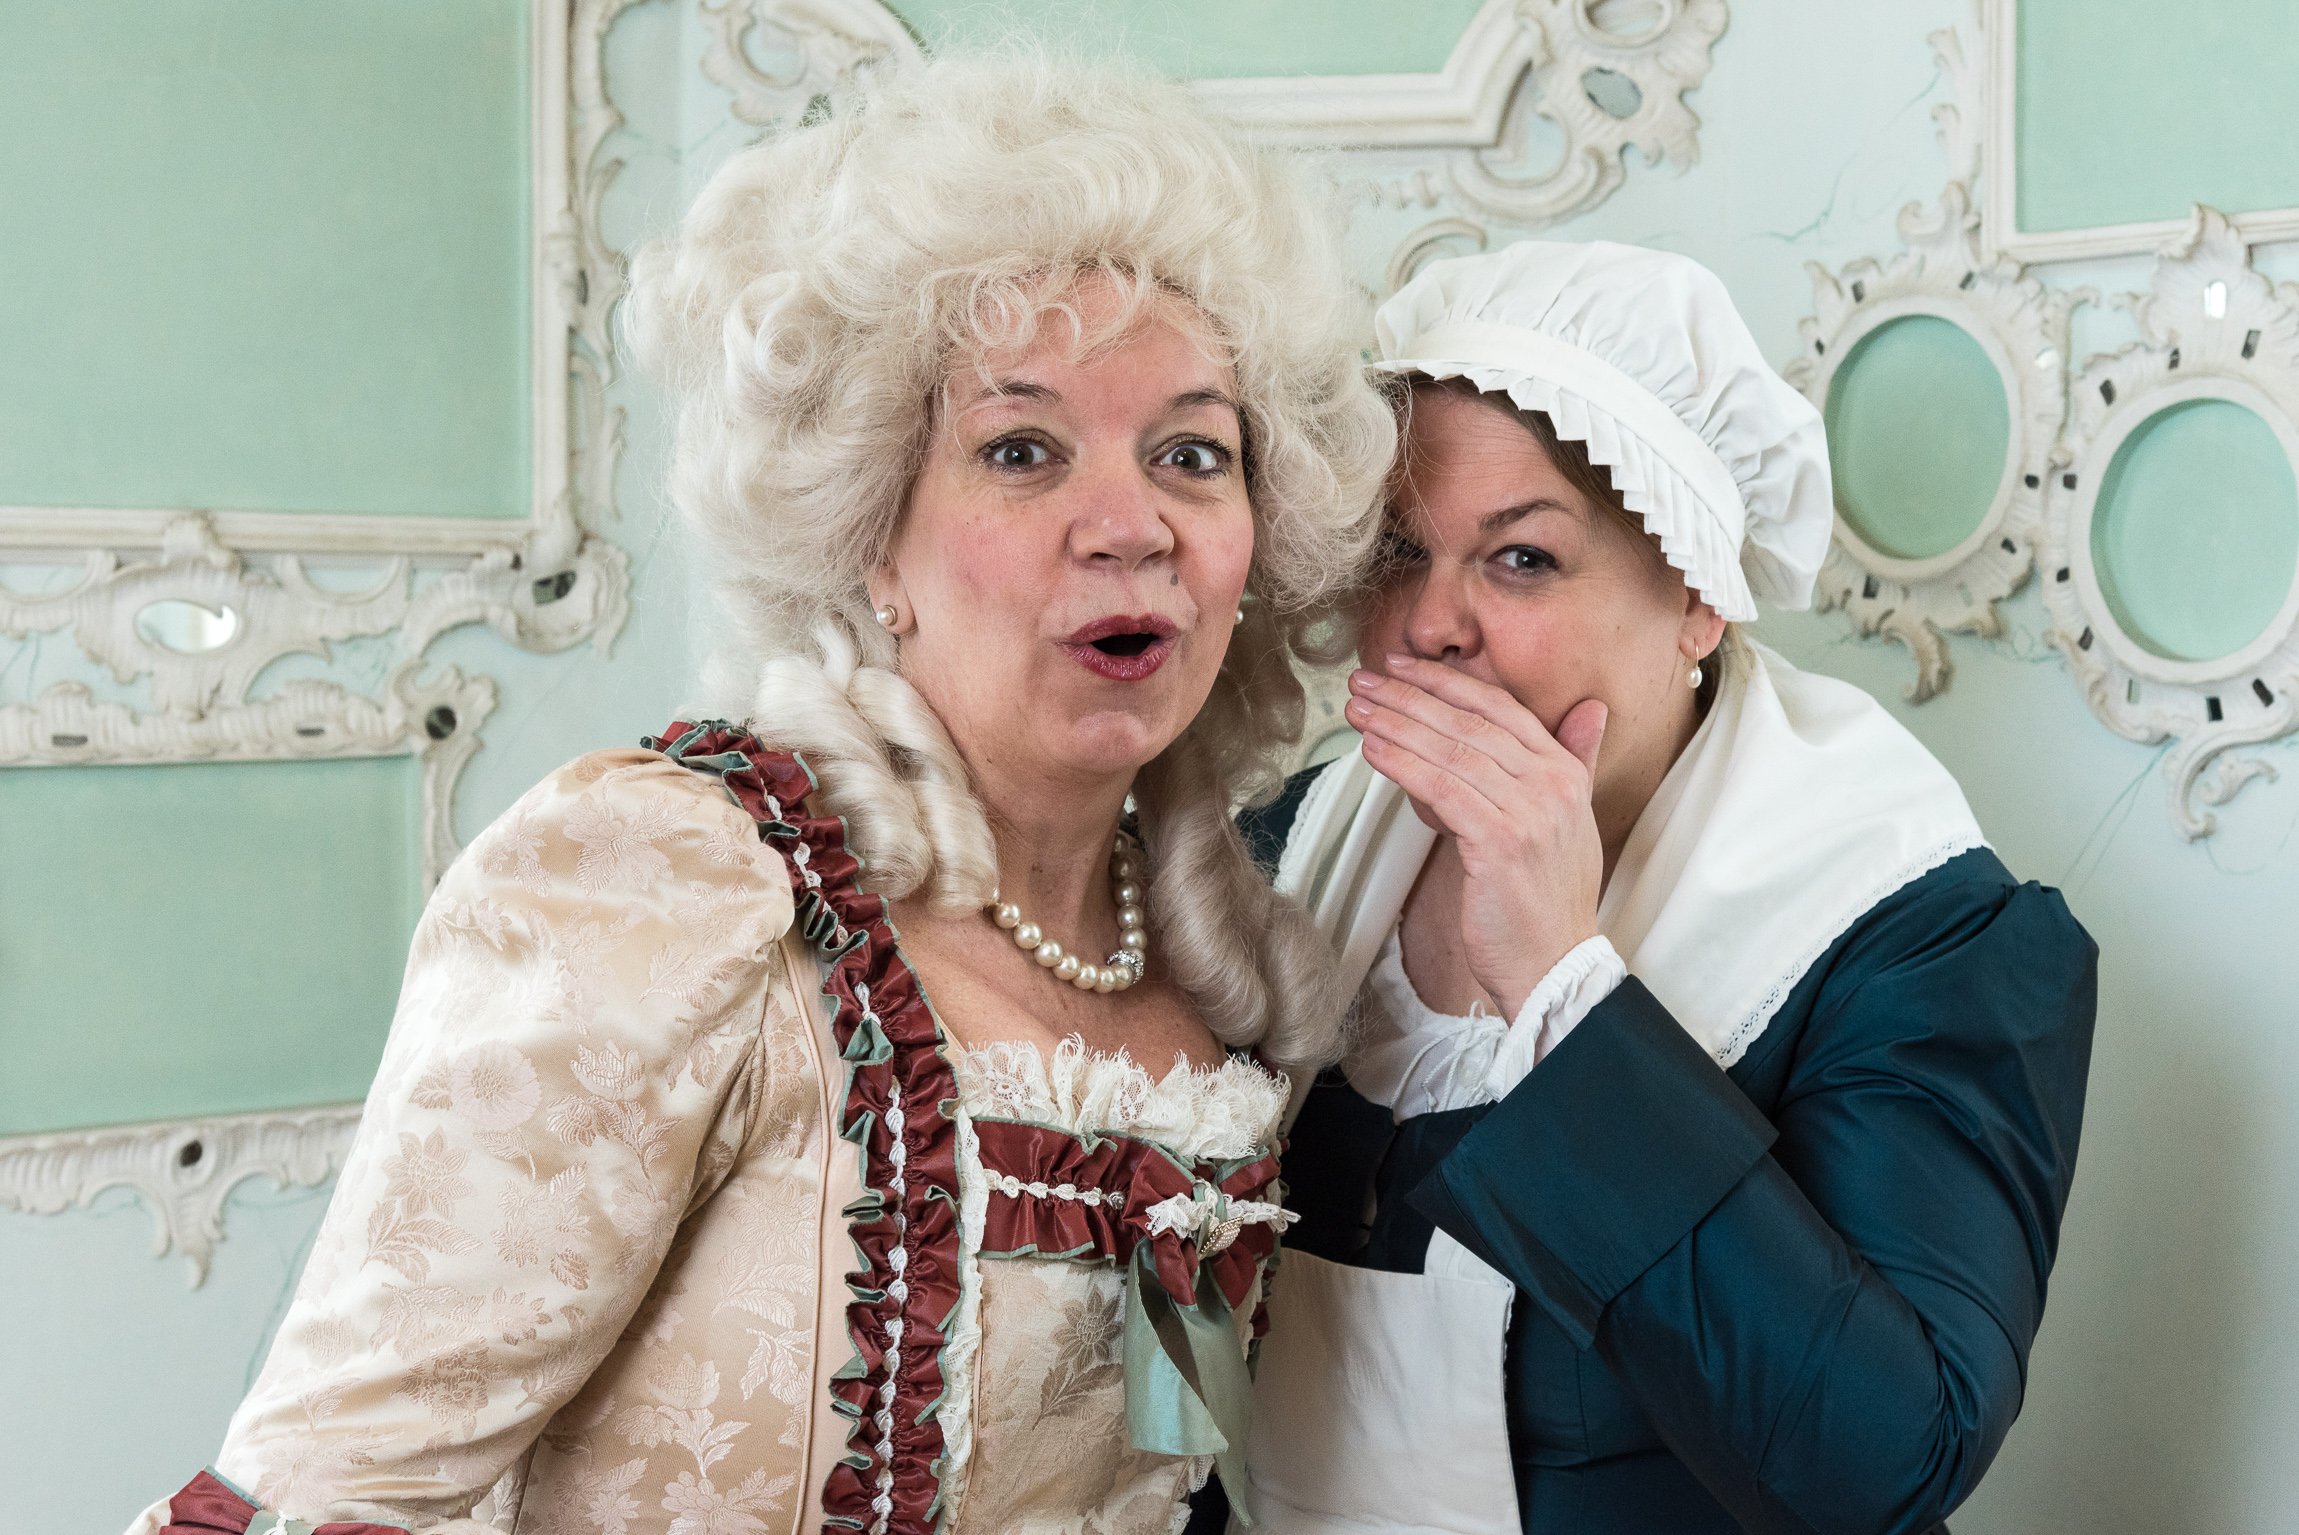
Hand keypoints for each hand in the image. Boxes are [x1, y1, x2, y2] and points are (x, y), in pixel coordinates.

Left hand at [1344, 655, 1606, 1017]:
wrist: (1554, 965)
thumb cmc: (1545, 899)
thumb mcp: (1570, 821)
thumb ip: (1575, 760)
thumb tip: (1591, 709)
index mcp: (1566, 772)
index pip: (1500, 707)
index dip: (1446, 682)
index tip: (1401, 667)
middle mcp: (1553, 783)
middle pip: (1469, 721)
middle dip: (1410, 696)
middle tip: (1364, 682)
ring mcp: (1530, 810)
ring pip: (1451, 750)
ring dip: (1397, 724)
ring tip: (1358, 711)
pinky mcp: (1501, 841)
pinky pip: (1442, 787)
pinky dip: (1403, 764)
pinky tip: (1372, 751)